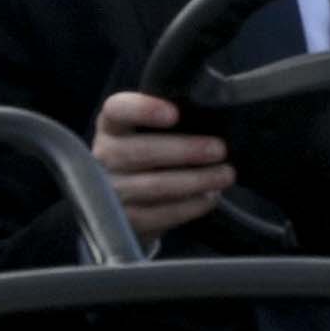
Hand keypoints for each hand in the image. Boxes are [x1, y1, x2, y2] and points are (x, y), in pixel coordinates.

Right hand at [89, 88, 240, 238]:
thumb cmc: (148, 154)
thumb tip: (215, 119)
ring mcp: (110, 191)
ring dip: (196, 180)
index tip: (174, 113)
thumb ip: (172, 123)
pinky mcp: (124, 221)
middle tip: (220, 149)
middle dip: (185, 150)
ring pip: (155, 185)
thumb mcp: (149, 132)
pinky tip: (210, 197)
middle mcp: (104, 156)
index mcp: (111, 126)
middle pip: (141, 151)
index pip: (118, 110)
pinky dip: (191, 206)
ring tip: (225, 174)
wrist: (125, 200)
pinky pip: (160, 214)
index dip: (143, 109)